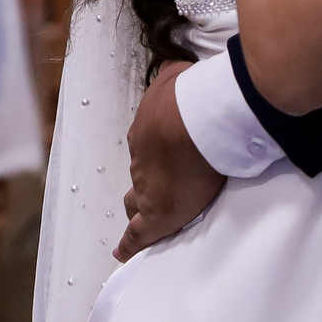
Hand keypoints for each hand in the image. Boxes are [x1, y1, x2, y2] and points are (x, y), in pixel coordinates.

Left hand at [116, 61, 224, 260]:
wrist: (197, 121)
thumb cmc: (193, 96)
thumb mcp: (179, 75)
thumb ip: (175, 75)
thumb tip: (175, 68)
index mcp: (147, 129)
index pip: (146, 145)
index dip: (155, 152)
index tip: (164, 155)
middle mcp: (142, 158)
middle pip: (139, 174)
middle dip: (146, 179)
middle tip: (156, 185)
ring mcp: (146, 188)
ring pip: (136, 201)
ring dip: (140, 207)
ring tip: (142, 218)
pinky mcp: (156, 214)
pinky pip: (138, 235)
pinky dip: (130, 244)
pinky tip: (124, 253)